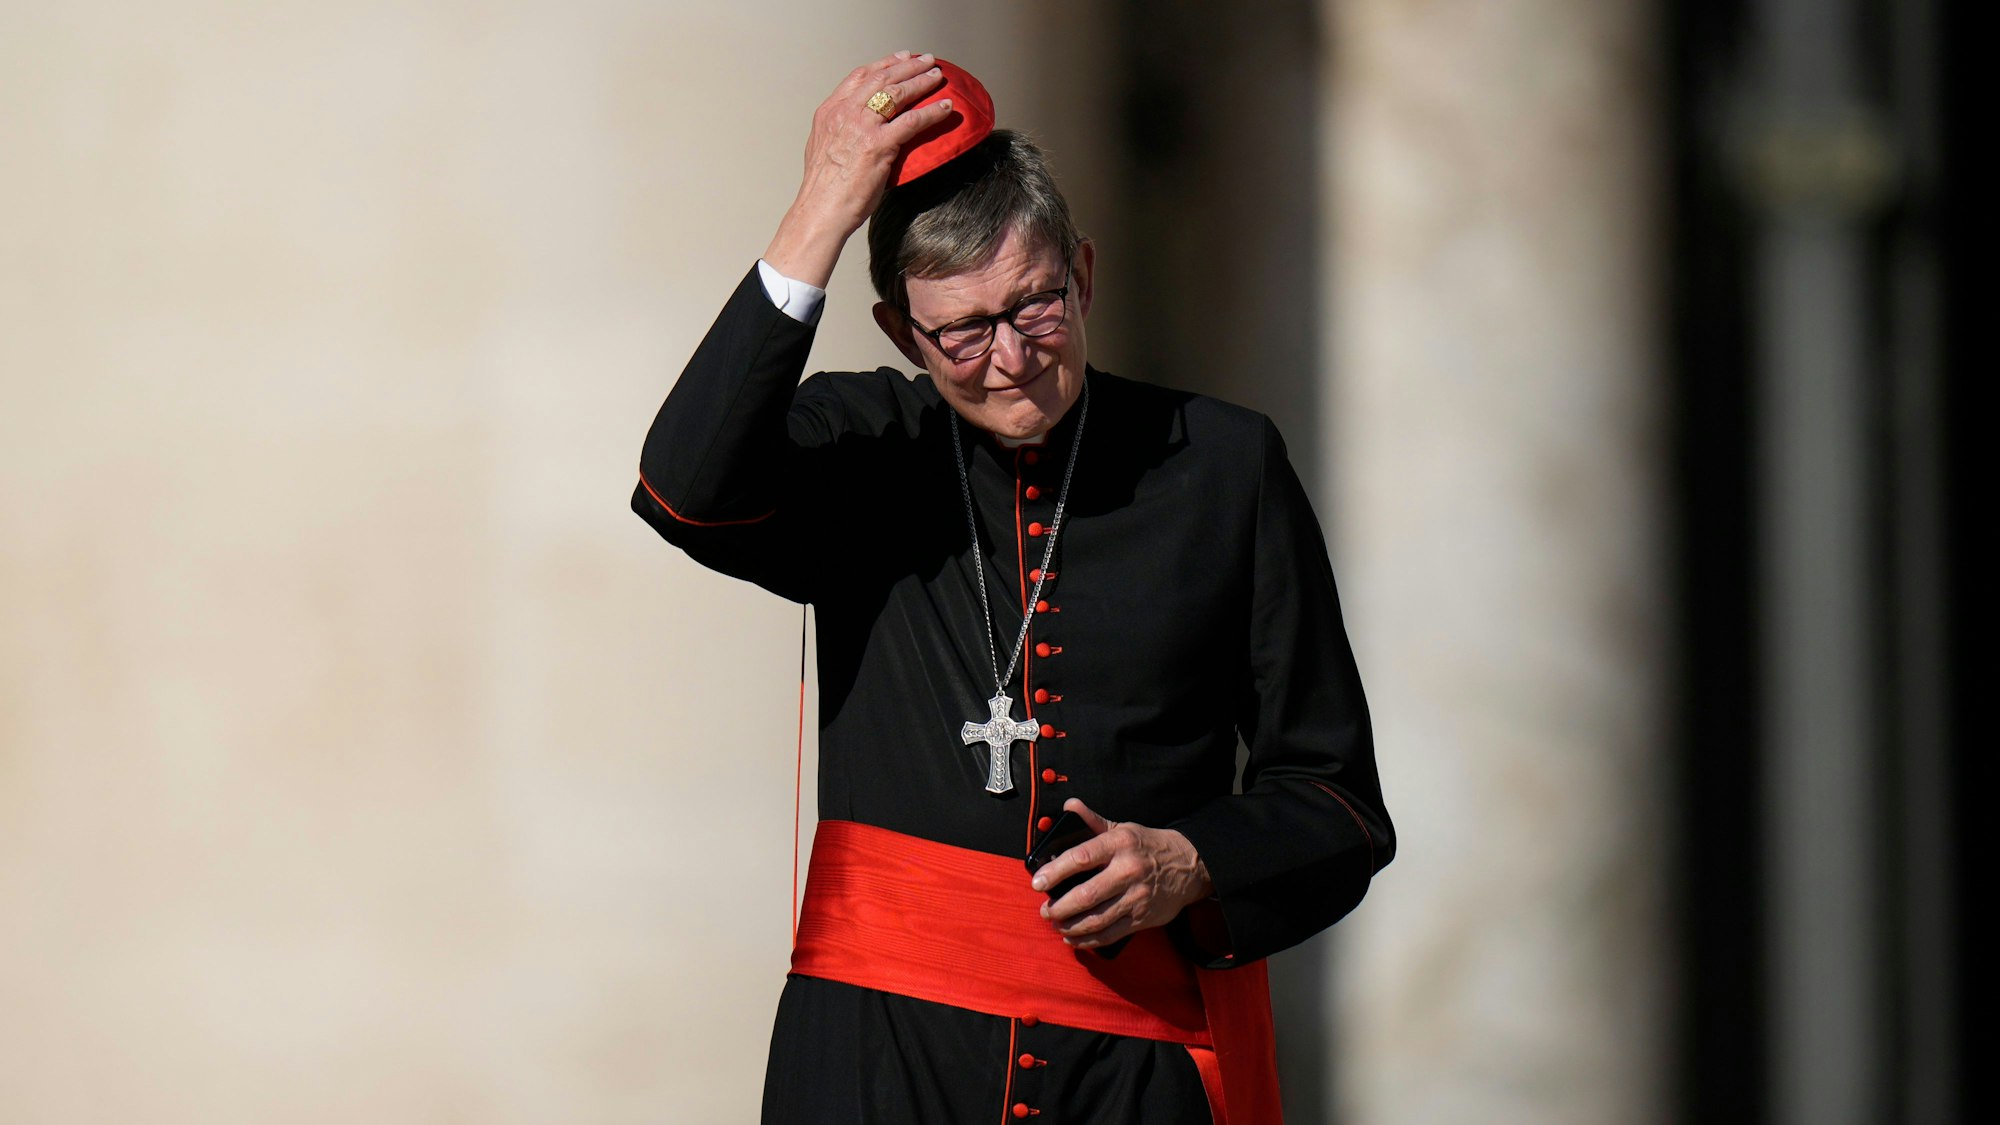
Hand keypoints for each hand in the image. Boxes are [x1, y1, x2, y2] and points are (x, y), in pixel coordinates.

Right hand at [763, 52, 955, 286]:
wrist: (820, 209)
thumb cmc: (824, 189)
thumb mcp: (823, 148)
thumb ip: (841, 132)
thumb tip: (859, 133)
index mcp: (830, 111)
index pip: (860, 76)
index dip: (883, 64)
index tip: (901, 58)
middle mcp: (845, 112)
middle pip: (881, 78)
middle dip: (907, 66)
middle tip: (927, 60)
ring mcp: (862, 126)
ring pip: (897, 93)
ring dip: (921, 81)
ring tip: (938, 76)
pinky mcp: (878, 144)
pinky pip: (912, 121)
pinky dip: (932, 111)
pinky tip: (945, 107)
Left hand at [1031, 798, 1213, 950]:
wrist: (1189, 866)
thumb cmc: (1148, 847)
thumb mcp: (1123, 829)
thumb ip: (1093, 821)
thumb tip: (1069, 806)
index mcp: (1120, 844)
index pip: (1082, 857)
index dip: (1056, 871)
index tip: (1037, 881)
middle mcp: (1128, 870)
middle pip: (1087, 894)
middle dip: (1060, 906)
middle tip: (1045, 910)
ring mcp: (1137, 896)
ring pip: (1097, 918)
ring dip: (1071, 926)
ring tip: (1057, 924)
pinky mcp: (1143, 918)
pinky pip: (1110, 933)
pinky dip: (1088, 940)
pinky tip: (1074, 938)